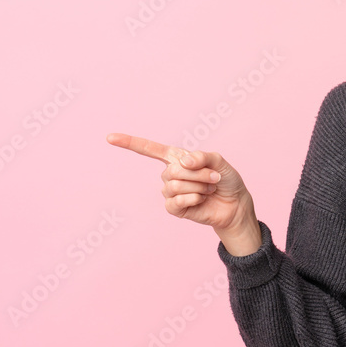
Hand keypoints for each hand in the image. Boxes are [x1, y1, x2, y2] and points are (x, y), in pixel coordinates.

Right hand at [106, 133, 259, 243]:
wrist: (235, 204)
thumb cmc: (226, 180)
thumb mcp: (218, 162)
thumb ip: (201, 157)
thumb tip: (181, 162)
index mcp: (177, 159)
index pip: (150, 150)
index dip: (130, 143)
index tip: (109, 138)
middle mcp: (170, 174)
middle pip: (172, 171)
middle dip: (198, 174)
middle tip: (214, 178)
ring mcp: (170, 192)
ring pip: (174, 186)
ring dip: (198, 187)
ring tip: (209, 189)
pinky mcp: (174, 208)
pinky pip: (175, 202)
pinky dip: (192, 199)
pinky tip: (201, 200)